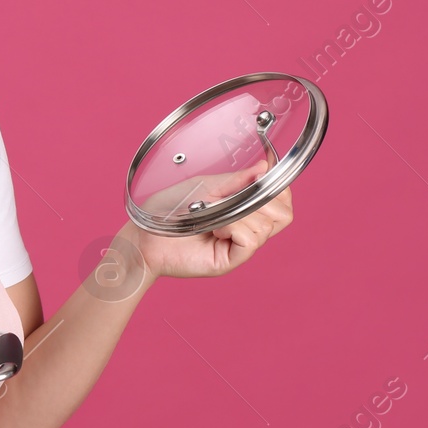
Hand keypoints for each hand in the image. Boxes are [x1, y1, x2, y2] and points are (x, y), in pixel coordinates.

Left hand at [122, 159, 292, 278]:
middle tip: (236, 200)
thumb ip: (237, 179)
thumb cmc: (169, 209)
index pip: (281, 202)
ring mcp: (240, 246)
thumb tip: (265, 167)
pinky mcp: (230, 260)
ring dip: (240, 214)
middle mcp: (246, 229)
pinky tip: (215, 227)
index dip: (278, 190)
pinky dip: (234, 227)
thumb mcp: (206, 185)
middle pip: (283, 216)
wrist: (144, 234)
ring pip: (266, 226)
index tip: (262, 179)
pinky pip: (251, 240)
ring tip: (214, 215)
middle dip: (264, 201)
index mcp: (244, 209)